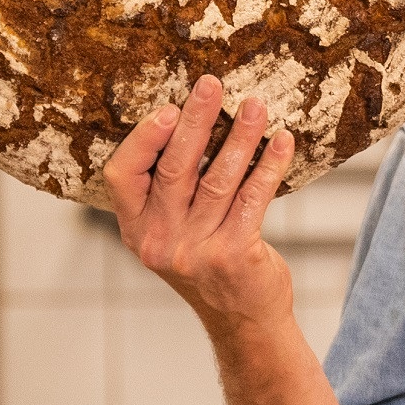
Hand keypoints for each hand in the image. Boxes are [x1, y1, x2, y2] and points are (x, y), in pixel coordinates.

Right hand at [103, 74, 297, 332]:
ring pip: (219, 178)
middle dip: (196, 119)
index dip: (143, 138)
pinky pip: (254, 198)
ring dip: (241, 136)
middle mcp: (159, 240)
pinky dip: (270, 164)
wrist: (243, 320)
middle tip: (212, 84)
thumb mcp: (170, 232)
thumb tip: (187, 118)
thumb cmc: (208, 262)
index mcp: (136, 228)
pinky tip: (283, 141)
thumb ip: (167, 191)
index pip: (121, 175)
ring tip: (256, 104)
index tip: (169, 108)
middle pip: (175, 167)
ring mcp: (196, 251)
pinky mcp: (234, 255)